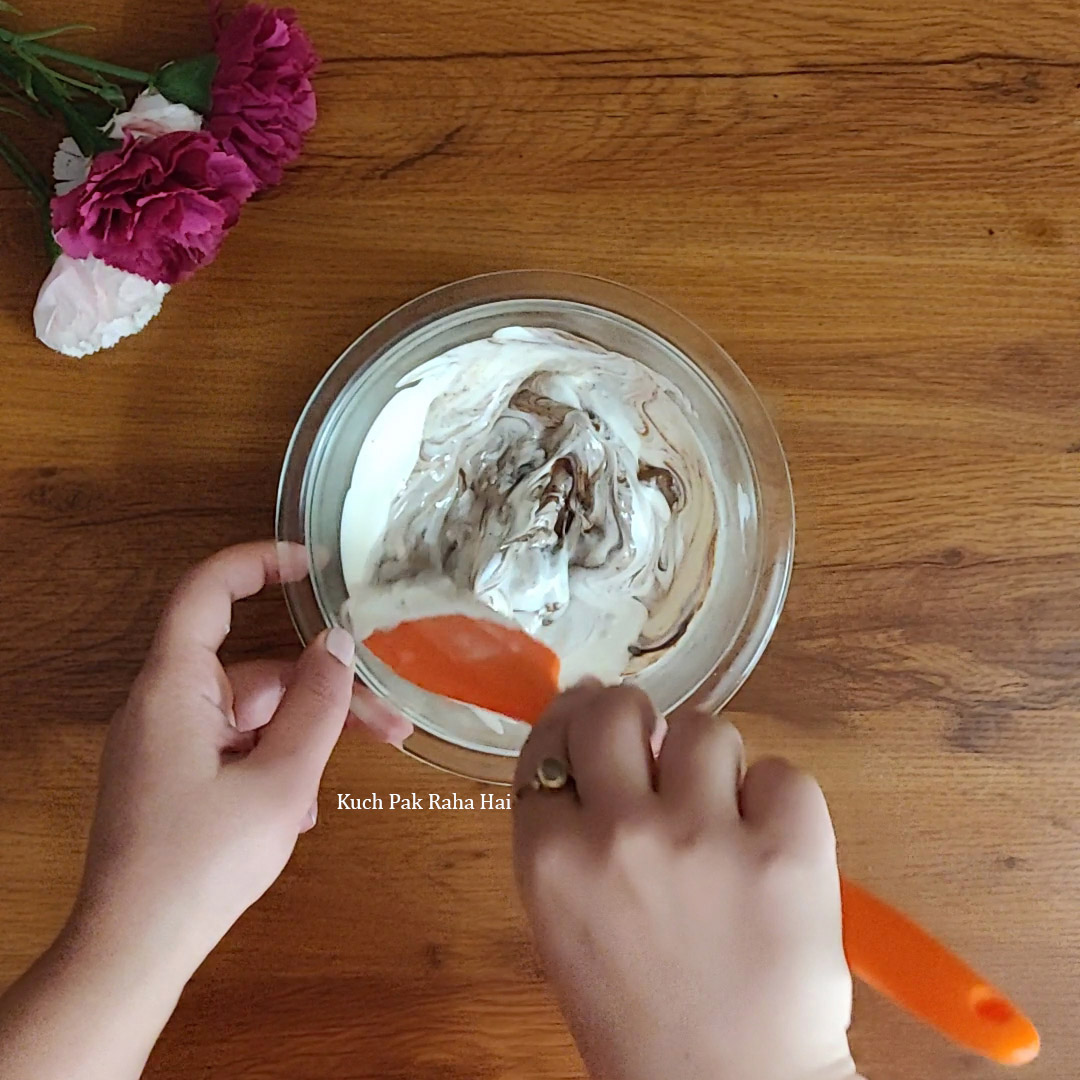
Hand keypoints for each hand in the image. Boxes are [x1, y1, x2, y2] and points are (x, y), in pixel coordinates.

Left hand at [70, 540, 397, 974]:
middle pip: (255, 672)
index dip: (259, 563)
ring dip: (304, 739)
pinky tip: (300, 810)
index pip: (208, 591)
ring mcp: (167, 744)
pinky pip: (234, 749)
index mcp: (175, 687)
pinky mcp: (172, 779)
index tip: (316, 564)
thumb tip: (339, 643)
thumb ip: (317, 706)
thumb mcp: (281, 782)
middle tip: (391, 723)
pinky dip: (273, 764)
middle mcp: (165, 704)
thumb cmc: (204, 861)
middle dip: (324, 693)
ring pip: (252, 717)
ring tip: (346, 779)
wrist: (133, 951)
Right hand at [513, 684, 857, 1079]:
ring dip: (712, 764)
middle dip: (634, 716)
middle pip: (617, 708)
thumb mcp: (565, 924)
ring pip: (706, 729)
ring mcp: (705, 836)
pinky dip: (778, 801)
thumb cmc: (638, 1018)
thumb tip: (606, 741)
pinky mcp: (788, 849)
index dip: (572, 716)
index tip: (590, 709)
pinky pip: (783, 773)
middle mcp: (620, 833)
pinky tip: (769, 848)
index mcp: (551, 859)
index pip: (550, 738)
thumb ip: (570, 833)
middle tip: (655, 749)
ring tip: (721, 819)